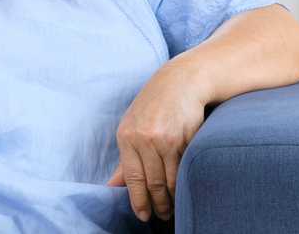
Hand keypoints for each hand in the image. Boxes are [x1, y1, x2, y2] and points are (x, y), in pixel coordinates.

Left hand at [106, 65, 208, 222]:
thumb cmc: (152, 106)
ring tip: (172, 208)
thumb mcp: (131, 127)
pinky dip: (184, 183)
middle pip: (153, 182)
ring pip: (170, 179)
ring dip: (172, 198)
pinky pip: (185, 168)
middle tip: (161, 216)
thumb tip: (111, 187)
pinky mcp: (187, 138)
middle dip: (157, 204)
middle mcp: (146, 138)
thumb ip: (124, 160)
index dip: (138, 200)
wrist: (180, 82)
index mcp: (127, 136)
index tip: (143, 215)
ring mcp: (168, 138)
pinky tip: (183, 190)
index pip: (133, 178)